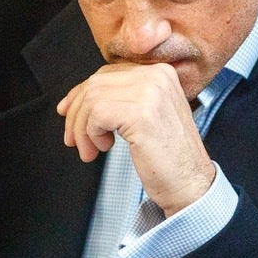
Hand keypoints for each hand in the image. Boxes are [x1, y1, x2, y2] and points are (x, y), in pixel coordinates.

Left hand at [57, 62, 214, 216]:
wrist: (191, 184)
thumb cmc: (168, 158)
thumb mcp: (146, 116)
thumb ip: (119, 100)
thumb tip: (71, 101)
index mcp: (161, 73)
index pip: (106, 74)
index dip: (80, 94)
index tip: (66, 113)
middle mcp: (157, 75)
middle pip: (94, 85)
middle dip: (76, 115)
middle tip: (74, 141)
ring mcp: (151, 92)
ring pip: (91, 100)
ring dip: (82, 129)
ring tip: (92, 150)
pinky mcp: (141, 114)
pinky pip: (96, 114)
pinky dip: (90, 134)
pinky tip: (104, 148)